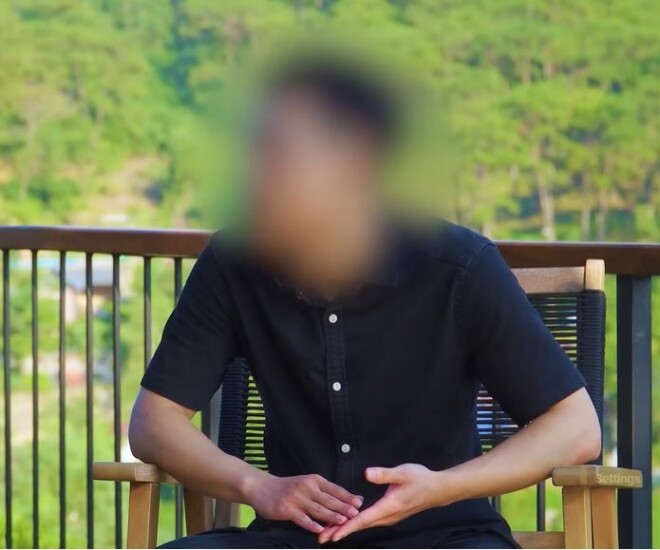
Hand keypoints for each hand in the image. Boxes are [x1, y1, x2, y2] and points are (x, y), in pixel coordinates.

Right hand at [245, 472, 362, 533]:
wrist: (262, 487)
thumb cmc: (288, 487)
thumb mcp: (306, 483)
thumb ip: (322, 491)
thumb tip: (345, 499)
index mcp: (314, 480)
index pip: (334, 489)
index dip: (347, 496)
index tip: (360, 503)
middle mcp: (306, 487)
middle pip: (328, 499)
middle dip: (343, 507)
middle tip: (356, 514)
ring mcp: (296, 498)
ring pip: (317, 509)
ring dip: (331, 516)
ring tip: (343, 522)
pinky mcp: (286, 509)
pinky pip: (302, 518)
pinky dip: (311, 524)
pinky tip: (320, 530)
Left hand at [319, 464, 445, 542]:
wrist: (438, 490)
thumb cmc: (420, 479)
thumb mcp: (403, 472)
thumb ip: (384, 474)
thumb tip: (367, 474)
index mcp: (389, 506)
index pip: (363, 519)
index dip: (347, 527)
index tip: (332, 534)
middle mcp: (387, 516)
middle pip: (360, 526)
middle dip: (340, 531)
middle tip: (321, 537)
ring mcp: (389, 517)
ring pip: (364, 525)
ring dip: (347, 528)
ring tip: (329, 531)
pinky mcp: (390, 514)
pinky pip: (369, 521)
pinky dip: (356, 524)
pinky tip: (347, 522)